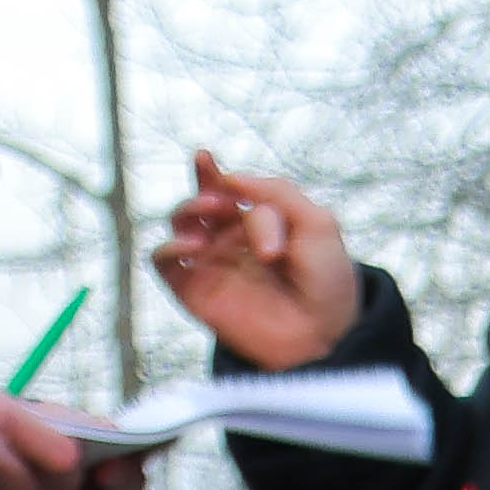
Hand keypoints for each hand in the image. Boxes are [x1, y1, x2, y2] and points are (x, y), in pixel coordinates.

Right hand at [153, 151, 359, 369]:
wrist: (323, 333)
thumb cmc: (327, 279)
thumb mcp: (317, 224)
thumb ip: (277, 194)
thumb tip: (232, 177)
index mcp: (260, 221)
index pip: (227, 189)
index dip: (210, 172)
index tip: (203, 156)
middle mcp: (231, 240)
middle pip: (199, 203)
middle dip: (204, 193)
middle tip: (222, 205)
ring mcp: (210, 264)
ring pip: (179, 226)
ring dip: (186, 213)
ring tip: (210, 221)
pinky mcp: (193, 290)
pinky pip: (163, 262)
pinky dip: (168, 246)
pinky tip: (193, 246)